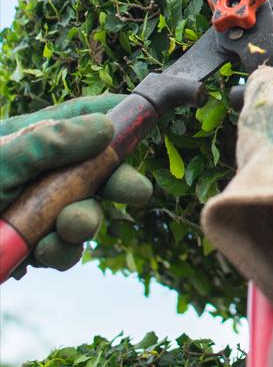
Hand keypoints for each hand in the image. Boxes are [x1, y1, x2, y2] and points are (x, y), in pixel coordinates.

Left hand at [0, 95, 151, 273]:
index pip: (87, 115)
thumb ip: (49, 142)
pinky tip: (37, 253)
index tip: (152, 113)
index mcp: (32, 138)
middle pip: (97, 168)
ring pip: (84, 212)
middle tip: (137, 194)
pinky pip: (61, 249)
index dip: (121, 114)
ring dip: (82, 224)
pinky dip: (57, 252)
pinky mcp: (27, 246)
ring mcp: (33, 209)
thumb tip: (106, 126)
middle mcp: (39, 171)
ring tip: (66, 231)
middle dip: (117, 182)